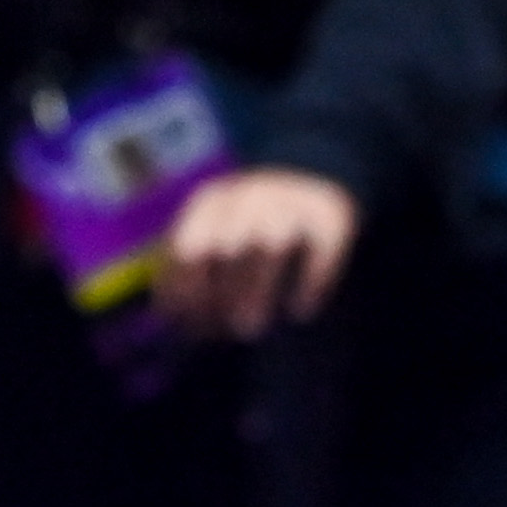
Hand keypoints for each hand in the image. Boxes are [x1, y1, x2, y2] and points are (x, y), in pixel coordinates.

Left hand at [150, 165, 359, 342]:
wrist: (311, 174)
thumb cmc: (249, 223)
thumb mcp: (214, 231)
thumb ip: (194, 269)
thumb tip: (175, 317)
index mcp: (210, 202)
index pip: (189, 248)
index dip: (187, 291)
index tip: (193, 327)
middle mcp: (248, 196)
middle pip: (227, 247)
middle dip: (221, 293)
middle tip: (228, 332)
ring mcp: (291, 203)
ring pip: (269, 246)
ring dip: (255, 290)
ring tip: (249, 330)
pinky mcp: (330, 216)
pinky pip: (320, 251)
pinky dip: (310, 283)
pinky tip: (300, 310)